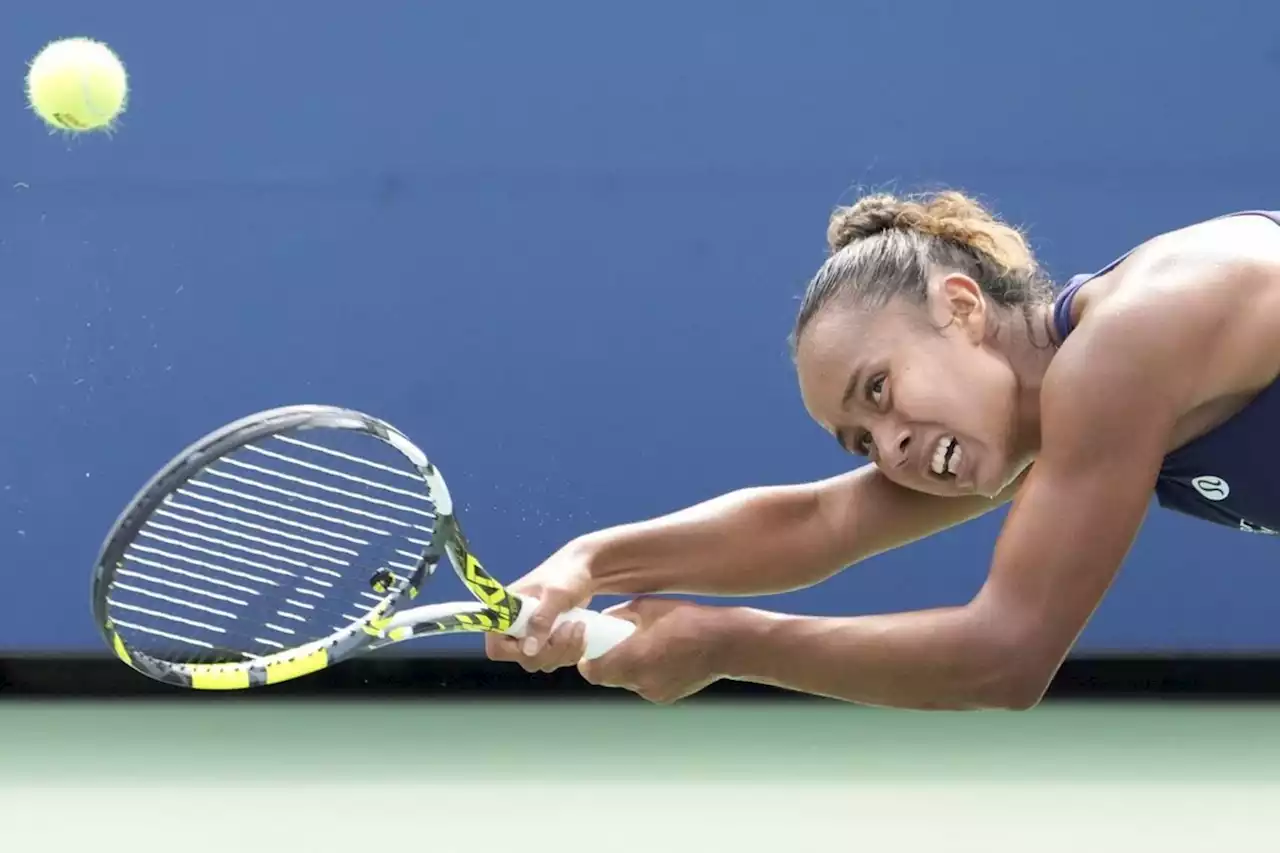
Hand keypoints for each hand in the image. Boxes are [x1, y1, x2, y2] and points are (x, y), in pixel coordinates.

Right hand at [484, 538, 598, 672]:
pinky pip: (556, 659)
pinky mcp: (547, 640)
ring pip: (543, 662)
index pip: (497, 647)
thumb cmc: (567, 574)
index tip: (542, 639)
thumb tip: (528, 650)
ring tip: (579, 626)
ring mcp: (532, 635)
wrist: (585, 569)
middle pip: (525, 659)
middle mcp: (514, 627)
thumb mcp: (555, 594)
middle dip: (552, 649)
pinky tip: (581, 634)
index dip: (517, 651)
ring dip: (565, 651)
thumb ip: (541, 620)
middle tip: (570, 628)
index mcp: (506, 612)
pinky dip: (571, 652)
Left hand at [578, 597, 729, 703]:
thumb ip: (619, 615)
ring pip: (628, 681)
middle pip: (609, 677)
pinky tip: (665, 655)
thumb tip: (605, 620)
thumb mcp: (648, 606)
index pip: (591, 671)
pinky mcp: (667, 697)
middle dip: (609, 660)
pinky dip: (648, 672)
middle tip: (619, 642)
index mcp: (631, 659)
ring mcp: (654, 692)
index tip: (592, 647)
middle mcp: (640, 682)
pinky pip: (647, 685)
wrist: (728, 643)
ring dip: (630, 666)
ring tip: (648, 646)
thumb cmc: (689, 619)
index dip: (588, 659)